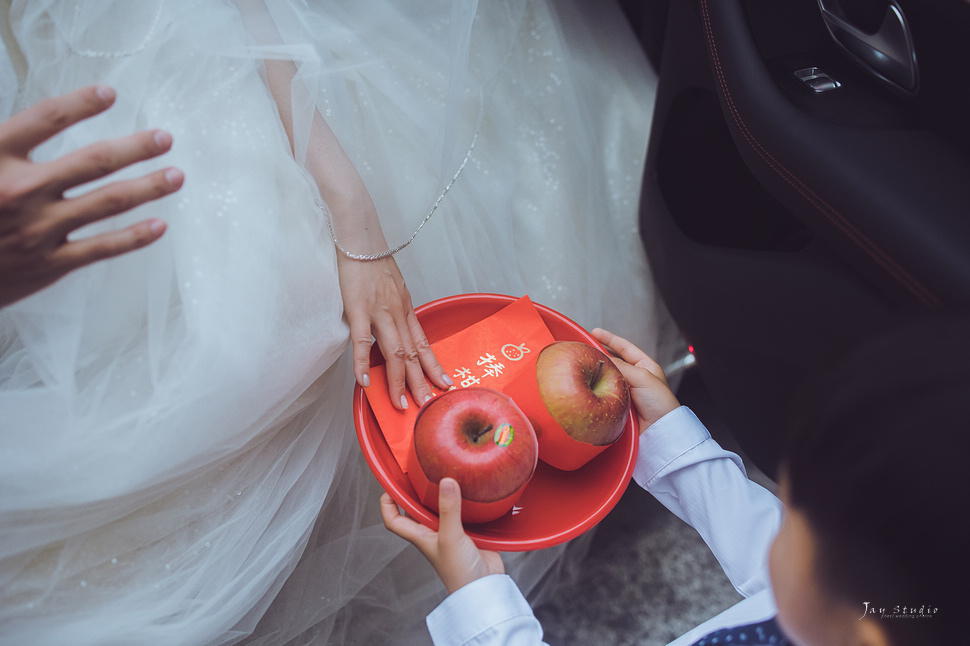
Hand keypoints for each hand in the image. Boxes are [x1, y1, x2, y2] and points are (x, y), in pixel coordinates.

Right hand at [0, 85, 183, 307]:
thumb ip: (4, 142)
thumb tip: (39, 123)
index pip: (45, 119)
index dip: (80, 104)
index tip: (110, 93)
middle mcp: (21, 190)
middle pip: (92, 161)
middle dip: (135, 148)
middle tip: (165, 137)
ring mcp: (39, 229)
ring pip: (107, 203)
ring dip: (148, 187)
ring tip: (176, 175)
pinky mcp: (50, 264)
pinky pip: (102, 248)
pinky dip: (135, 237)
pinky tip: (160, 225)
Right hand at [337, 251, 452, 409]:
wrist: (361, 238)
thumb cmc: (373, 261)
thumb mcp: (393, 286)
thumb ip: (395, 307)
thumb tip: (395, 326)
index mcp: (406, 308)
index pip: (423, 344)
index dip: (433, 366)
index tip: (443, 384)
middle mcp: (398, 313)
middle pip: (412, 354)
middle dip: (421, 382)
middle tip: (427, 405)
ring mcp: (379, 312)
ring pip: (394, 352)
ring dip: (398, 381)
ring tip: (402, 403)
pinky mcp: (358, 309)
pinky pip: (363, 342)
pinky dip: (363, 364)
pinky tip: (365, 383)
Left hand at [381, 478, 504, 593]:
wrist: (484, 587)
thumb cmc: (459, 572)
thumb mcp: (450, 537)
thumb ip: (448, 509)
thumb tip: (445, 481)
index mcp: (419, 535)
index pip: (393, 519)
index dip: (388, 503)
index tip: (392, 484)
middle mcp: (432, 532)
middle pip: (417, 508)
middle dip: (417, 490)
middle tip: (423, 468)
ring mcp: (450, 532)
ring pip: (441, 508)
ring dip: (443, 494)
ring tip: (446, 473)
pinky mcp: (468, 532)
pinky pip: (462, 512)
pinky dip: (464, 501)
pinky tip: (470, 490)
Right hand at [591, 328, 680, 431]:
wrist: (660, 431)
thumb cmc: (660, 403)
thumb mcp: (642, 377)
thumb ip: (621, 366)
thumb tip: (602, 359)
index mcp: (645, 367)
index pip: (625, 348)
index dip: (610, 339)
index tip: (595, 332)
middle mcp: (635, 378)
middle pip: (613, 362)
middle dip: (599, 355)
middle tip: (584, 349)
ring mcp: (626, 392)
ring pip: (607, 378)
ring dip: (597, 374)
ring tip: (583, 366)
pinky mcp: (618, 405)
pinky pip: (604, 393)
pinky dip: (596, 389)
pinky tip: (587, 385)